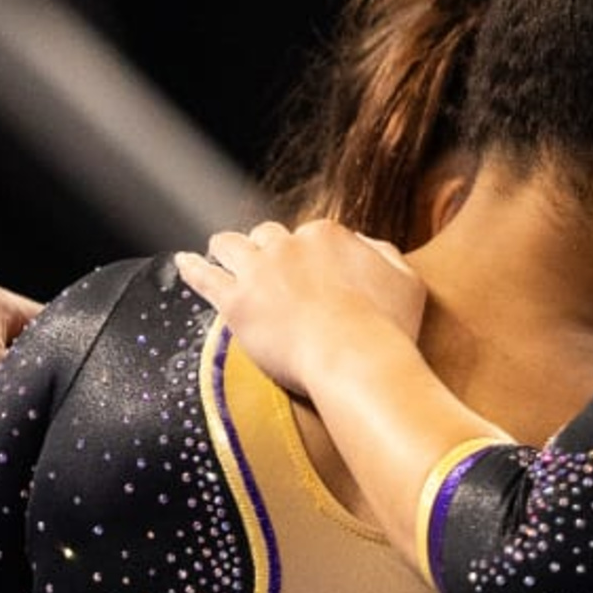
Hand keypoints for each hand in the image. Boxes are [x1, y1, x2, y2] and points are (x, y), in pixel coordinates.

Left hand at [175, 219, 424, 399]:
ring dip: (226, 247)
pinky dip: (192, 267)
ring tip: (219, 250)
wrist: (354, 357)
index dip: (310, 254)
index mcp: (328, 236)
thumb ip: (385, 256)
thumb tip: (368, 246)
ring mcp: (258, 271)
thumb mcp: (407, 281)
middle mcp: (289, 244)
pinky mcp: (235, 301)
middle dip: (267, 247)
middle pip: (269, 236)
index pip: (311, 235)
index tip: (312, 271)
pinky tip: (184, 262)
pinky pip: (204, 277)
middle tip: (267, 265)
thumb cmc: (387, 326)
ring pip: (230, 245)